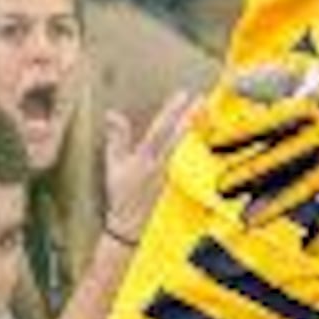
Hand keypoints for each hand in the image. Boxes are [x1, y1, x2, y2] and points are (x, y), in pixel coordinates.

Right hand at [101, 93, 194, 239]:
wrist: (130, 223)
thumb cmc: (121, 194)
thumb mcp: (113, 165)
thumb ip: (116, 138)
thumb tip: (113, 115)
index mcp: (145, 158)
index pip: (161, 129)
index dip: (172, 111)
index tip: (182, 95)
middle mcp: (161, 164)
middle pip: (180, 136)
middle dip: (191, 116)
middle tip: (202, 99)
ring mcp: (171, 172)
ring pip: (187, 145)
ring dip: (196, 127)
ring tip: (206, 112)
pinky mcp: (177, 179)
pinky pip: (187, 156)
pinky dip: (194, 143)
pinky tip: (202, 134)